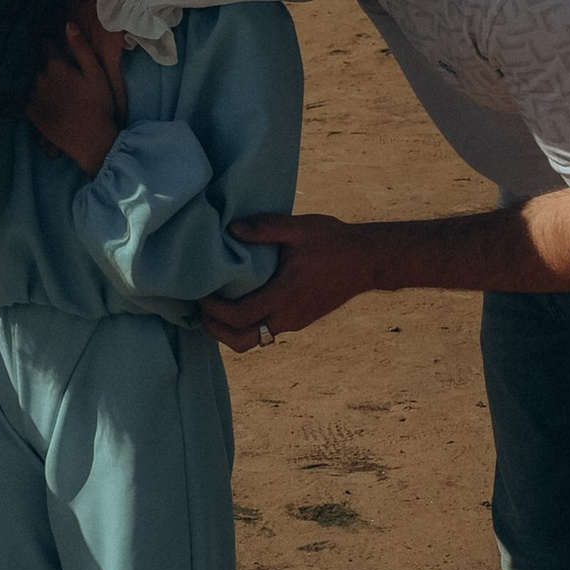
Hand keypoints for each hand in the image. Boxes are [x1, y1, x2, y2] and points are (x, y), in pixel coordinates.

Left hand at [24, 0, 125, 177]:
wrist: (90, 140)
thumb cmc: (98, 105)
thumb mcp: (96, 73)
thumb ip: (81, 48)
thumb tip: (68, 25)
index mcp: (55, 66)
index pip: (44, 45)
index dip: (47, 42)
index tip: (47, 41)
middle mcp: (40, 78)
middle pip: (40, 64)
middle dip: (47, 65)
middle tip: (61, 75)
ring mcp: (33, 96)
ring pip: (35, 82)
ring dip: (42, 82)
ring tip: (58, 92)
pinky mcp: (31, 113)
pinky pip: (30, 99)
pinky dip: (37, 98)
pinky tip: (51, 104)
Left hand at [203, 213, 377, 343]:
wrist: (368, 260)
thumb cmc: (333, 242)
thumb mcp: (299, 228)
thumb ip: (264, 228)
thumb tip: (231, 228)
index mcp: (285, 296)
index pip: (240, 316)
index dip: (214, 310)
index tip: (201, 294)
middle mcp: (289, 317)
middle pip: (243, 342)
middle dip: (217, 330)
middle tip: (202, 308)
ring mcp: (295, 322)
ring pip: (255, 340)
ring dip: (232, 329)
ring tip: (217, 307)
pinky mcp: (300, 320)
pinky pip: (267, 331)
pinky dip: (248, 324)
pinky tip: (241, 301)